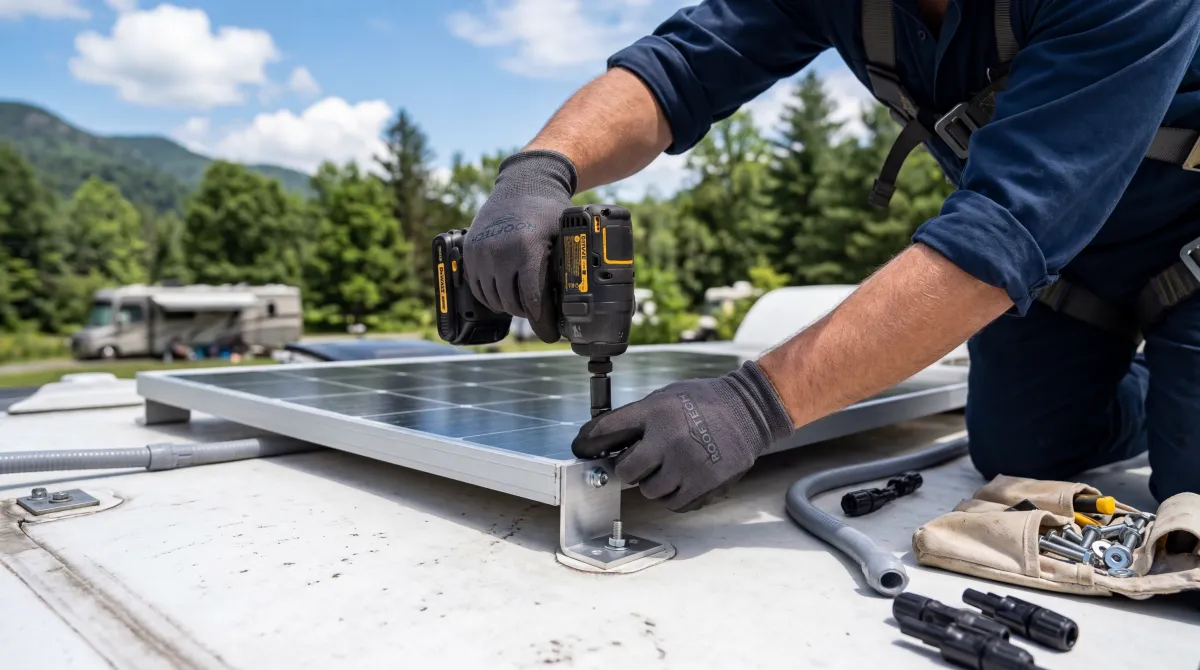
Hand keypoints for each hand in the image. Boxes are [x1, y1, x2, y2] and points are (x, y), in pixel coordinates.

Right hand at [463, 150, 576, 342]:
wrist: (523, 183)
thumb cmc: (549, 211)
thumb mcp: (563, 238)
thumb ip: (565, 269)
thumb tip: (576, 304)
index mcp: (527, 250)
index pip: (533, 301)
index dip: (543, 323)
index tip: (551, 335)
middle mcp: (500, 253)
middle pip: (513, 304)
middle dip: (529, 313)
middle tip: (541, 313)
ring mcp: (481, 252)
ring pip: (493, 300)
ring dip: (509, 306)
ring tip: (524, 302)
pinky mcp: (469, 251)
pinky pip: (477, 287)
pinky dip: (490, 296)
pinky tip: (505, 292)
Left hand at [571, 361, 793, 511]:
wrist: (749, 411)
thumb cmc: (705, 402)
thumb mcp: (666, 397)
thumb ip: (638, 418)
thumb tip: (602, 440)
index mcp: (656, 412)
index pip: (606, 430)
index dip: (589, 441)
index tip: (582, 448)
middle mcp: (668, 439)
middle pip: (626, 471)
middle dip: (631, 468)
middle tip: (643, 461)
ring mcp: (687, 464)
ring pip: (649, 491)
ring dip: (655, 483)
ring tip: (671, 466)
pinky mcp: (704, 484)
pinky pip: (673, 503)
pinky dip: (675, 495)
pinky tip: (686, 477)